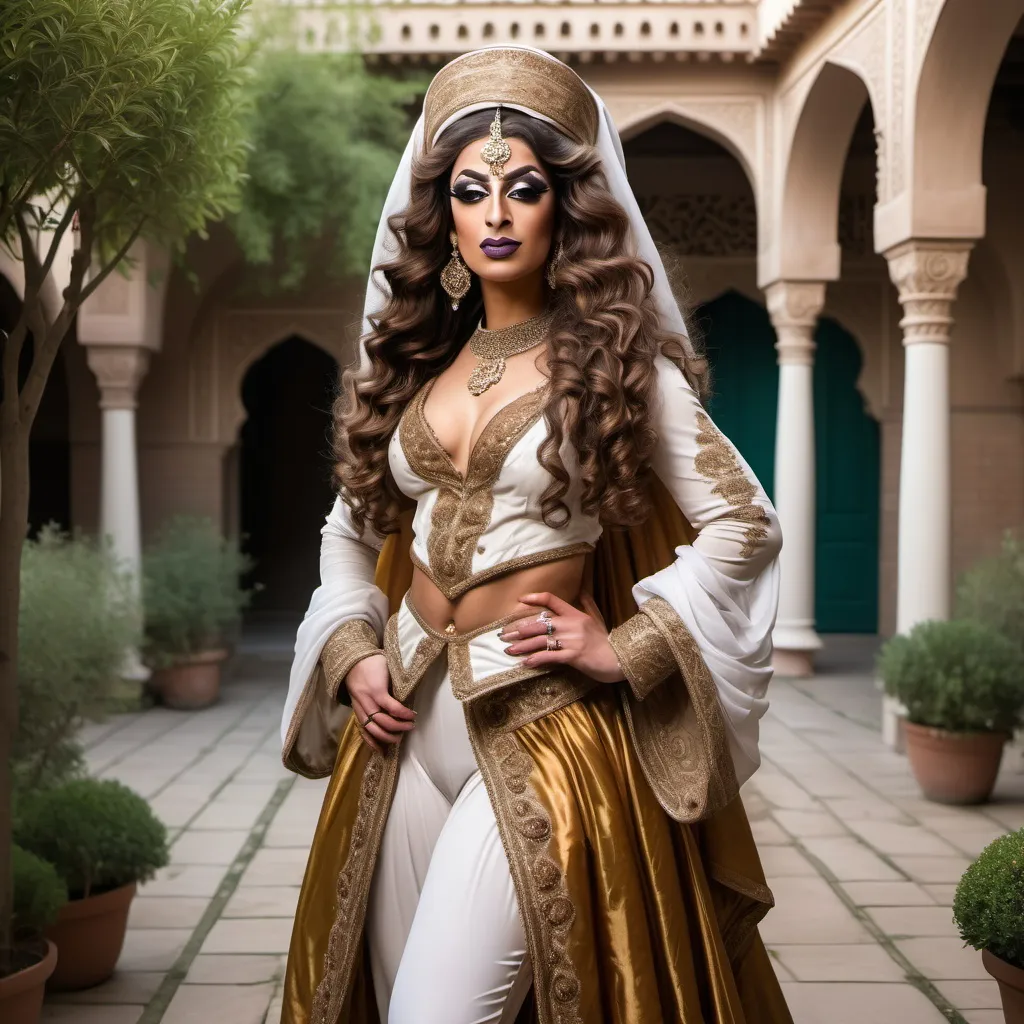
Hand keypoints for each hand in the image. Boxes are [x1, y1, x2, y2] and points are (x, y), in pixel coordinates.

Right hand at [344, 653, 415, 753]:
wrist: (351, 660)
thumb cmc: (373, 661)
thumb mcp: (388, 665)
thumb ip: (397, 679)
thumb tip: (411, 692)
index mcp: (375, 688)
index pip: (391, 706)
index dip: (404, 714)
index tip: (414, 716)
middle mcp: (365, 699)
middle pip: (381, 720)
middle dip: (397, 727)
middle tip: (410, 727)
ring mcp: (358, 706)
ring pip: (370, 728)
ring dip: (385, 737)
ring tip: (398, 739)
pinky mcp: (355, 710)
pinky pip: (362, 729)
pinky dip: (370, 740)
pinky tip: (379, 749)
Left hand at [498, 592, 626, 684]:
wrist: (619, 659)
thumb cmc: (607, 641)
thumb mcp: (598, 619)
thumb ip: (588, 604)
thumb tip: (582, 589)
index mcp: (576, 614)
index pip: (552, 600)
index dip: (534, 598)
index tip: (519, 601)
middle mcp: (571, 624)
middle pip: (539, 623)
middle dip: (519, 630)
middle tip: (504, 636)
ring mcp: (572, 640)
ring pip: (540, 641)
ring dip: (522, 647)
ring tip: (509, 651)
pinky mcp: (574, 656)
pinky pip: (550, 656)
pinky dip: (536, 660)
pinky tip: (526, 663)